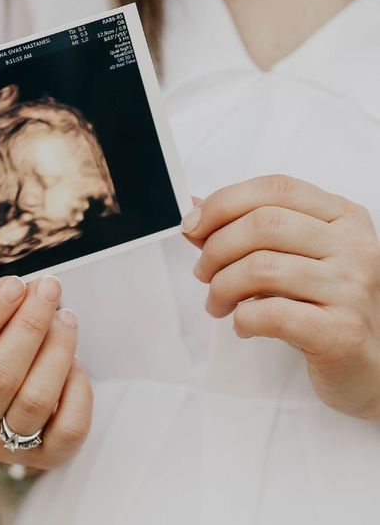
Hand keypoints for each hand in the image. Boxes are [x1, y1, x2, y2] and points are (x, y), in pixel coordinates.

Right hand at [0, 275, 91, 468]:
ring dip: (57, 349)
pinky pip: (69, 428)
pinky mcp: (44, 459)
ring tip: (65, 317)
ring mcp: (2, 449)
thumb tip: (23, 291)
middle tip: (48, 288)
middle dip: (29, 324)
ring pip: (35, 400)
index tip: (13, 285)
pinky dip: (77, 389)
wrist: (3, 410)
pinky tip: (73, 362)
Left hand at [183, 174, 379, 418]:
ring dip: (222, 286)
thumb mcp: (290, 256)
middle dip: (216, 247)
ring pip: (262, 268)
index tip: (192, 225)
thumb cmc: (322, 304)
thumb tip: (192, 207)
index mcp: (342, 216)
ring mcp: (351, 287)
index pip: (275, 188)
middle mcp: (353, 245)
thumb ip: (244, 229)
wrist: (372, 365)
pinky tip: (243, 325)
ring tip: (217, 303)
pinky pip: (272, 314)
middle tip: (203, 272)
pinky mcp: (341, 331)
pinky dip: (243, 318)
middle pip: (264, 224)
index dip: (224, 202)